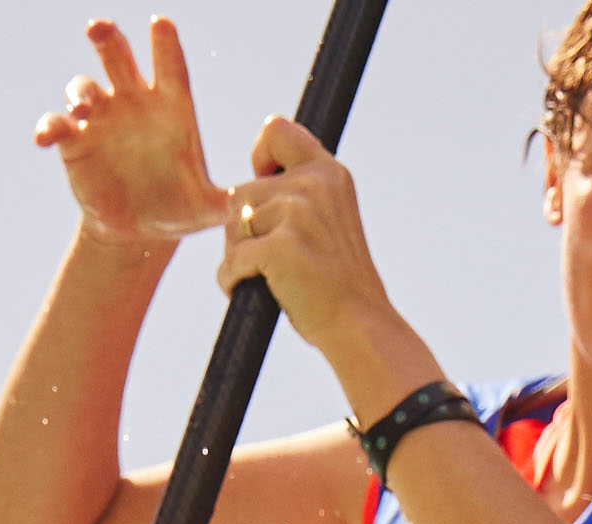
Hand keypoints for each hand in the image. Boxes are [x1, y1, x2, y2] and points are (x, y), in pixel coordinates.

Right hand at [37, 17, 226, 244]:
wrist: (139, 228)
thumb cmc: (177, 209)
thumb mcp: (203, 210)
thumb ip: (219, 204)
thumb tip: (239, 206)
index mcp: (171, 106)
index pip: (170, 67)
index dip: (165, 44)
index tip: (161, 22)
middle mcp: (133, 102)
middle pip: (119, 57)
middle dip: (108, 38)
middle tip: (98, 27)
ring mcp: (101, 117)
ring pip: (84, 86)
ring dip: (79, 91)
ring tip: (82, 108)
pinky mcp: (75, 140)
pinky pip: (57, 124)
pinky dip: (50, 127)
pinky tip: (45, 138)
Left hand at [223, 113, 397, 366]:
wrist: (359, 326)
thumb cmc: (337, 282)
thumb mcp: (328, 220)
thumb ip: (298, 193)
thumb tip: (241, 189)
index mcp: (329, 174)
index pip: (276, 129)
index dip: (260, 155)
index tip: (265, 184)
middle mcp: (314, 185)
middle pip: (241, 192)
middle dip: (244, 228)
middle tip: (275, 257)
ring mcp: (297, 214)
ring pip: (232, 225)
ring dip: (239, 255)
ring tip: (273, 276)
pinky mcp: (279, 246)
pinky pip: (231, 260)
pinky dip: (234, 281)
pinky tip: (262, 292)